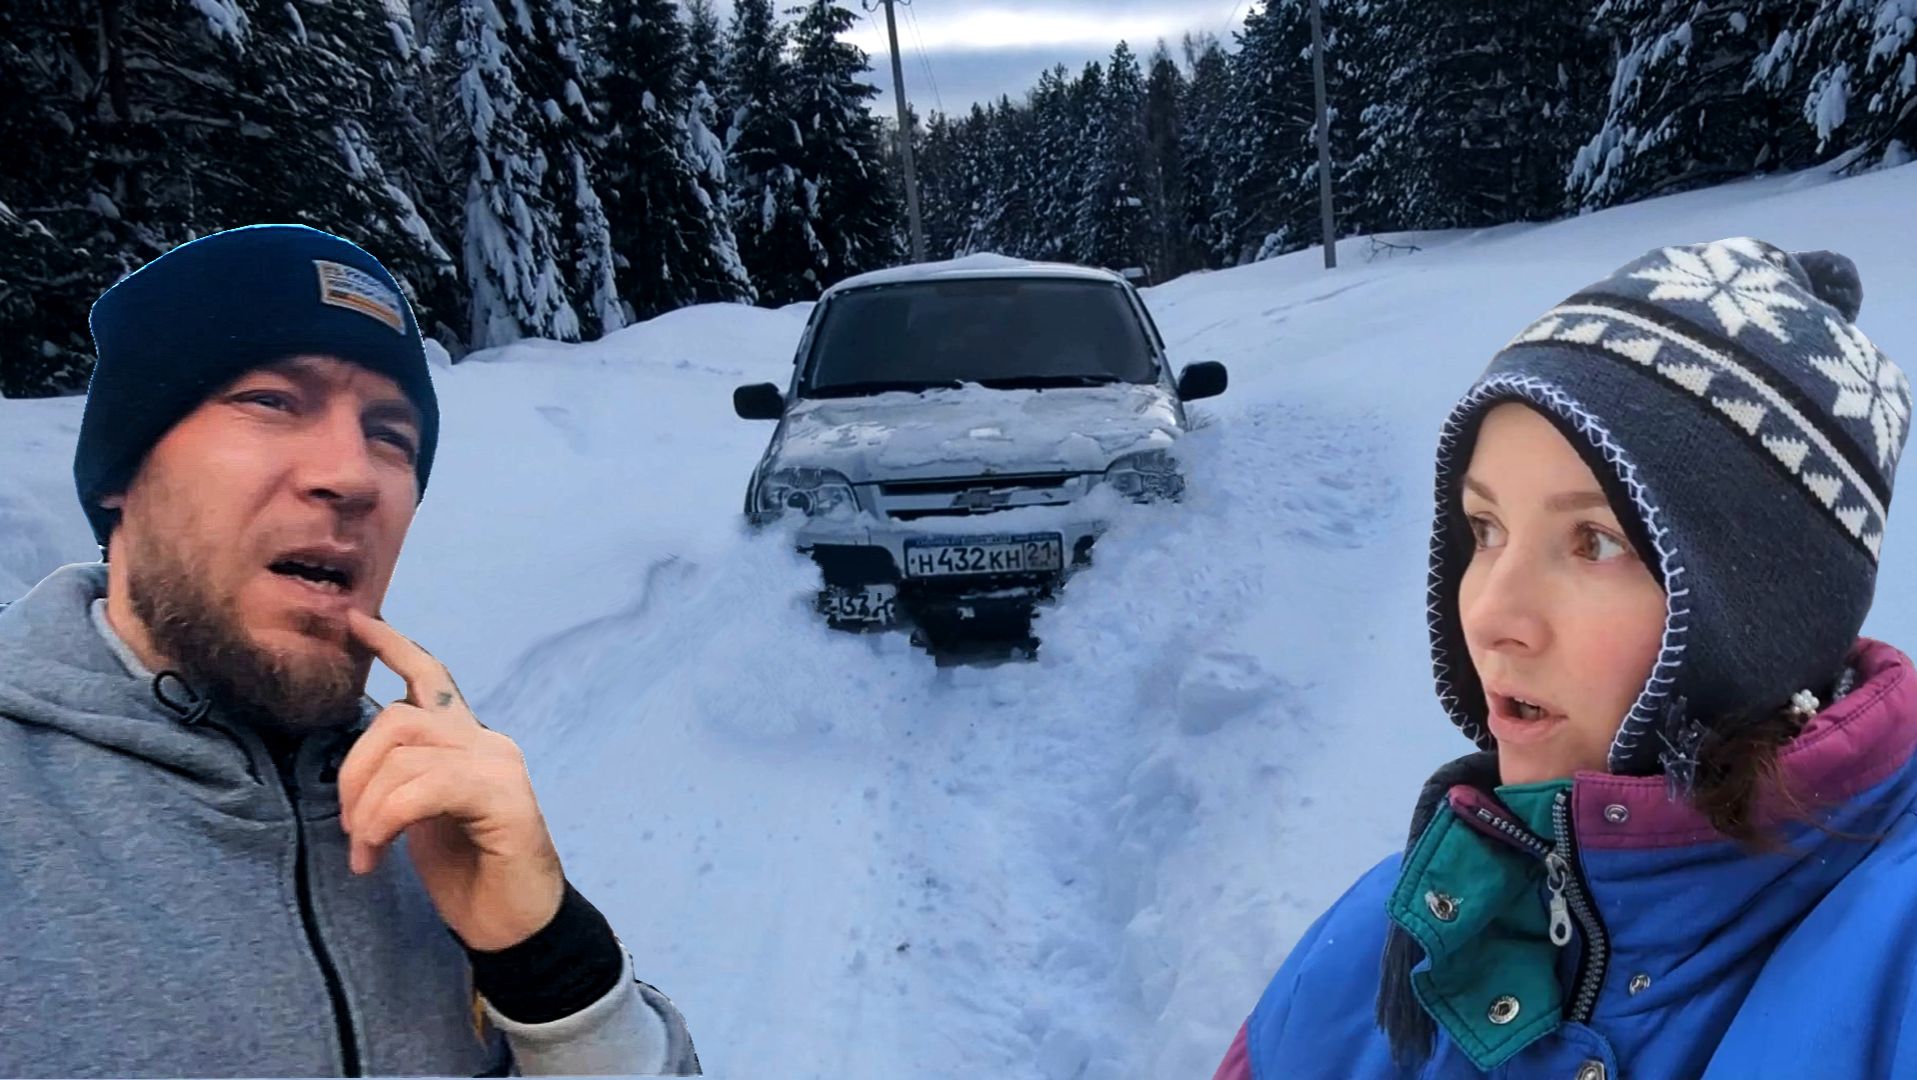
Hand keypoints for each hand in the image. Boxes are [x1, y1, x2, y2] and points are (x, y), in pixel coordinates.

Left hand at [338, 610, 565, 950]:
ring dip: (366, 808)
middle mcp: (488, 742)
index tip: (355, 623)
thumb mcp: (421, 816)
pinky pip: (423, 787)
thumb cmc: (468, 873)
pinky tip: (378, 854)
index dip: (392, 646)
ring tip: (365, 852)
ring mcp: (500, 766)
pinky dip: (386, 819)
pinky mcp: (505, 797)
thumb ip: (403, 777)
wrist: (515, 927)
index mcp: (469, 742)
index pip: (431, 678)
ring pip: (404, 754)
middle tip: (348, 827)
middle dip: (353, 772)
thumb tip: (359, 760)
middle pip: (396, 719)